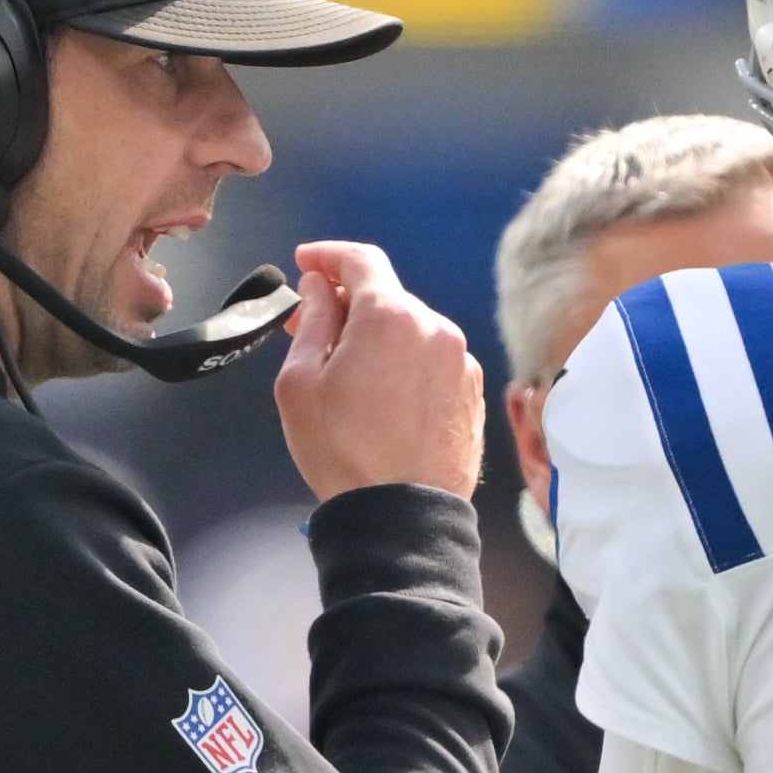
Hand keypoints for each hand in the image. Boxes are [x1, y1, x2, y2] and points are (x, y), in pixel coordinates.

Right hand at [273, 241, 486, 501]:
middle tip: (312, 327)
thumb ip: (313, 319)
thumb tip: (320, 287)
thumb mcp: (301, 381)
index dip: (327, 256)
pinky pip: (432, 361)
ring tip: (346, 373)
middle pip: (386, 297)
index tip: (306, 264)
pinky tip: (382, 398)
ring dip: (378, 338)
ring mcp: (461, 361)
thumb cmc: (343, 453)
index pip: (360, 260)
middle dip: (348, 305)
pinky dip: (405, 365)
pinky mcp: (472, 391)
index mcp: (391, 317)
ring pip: (411, 331)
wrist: (402, 516)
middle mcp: (435, 329)